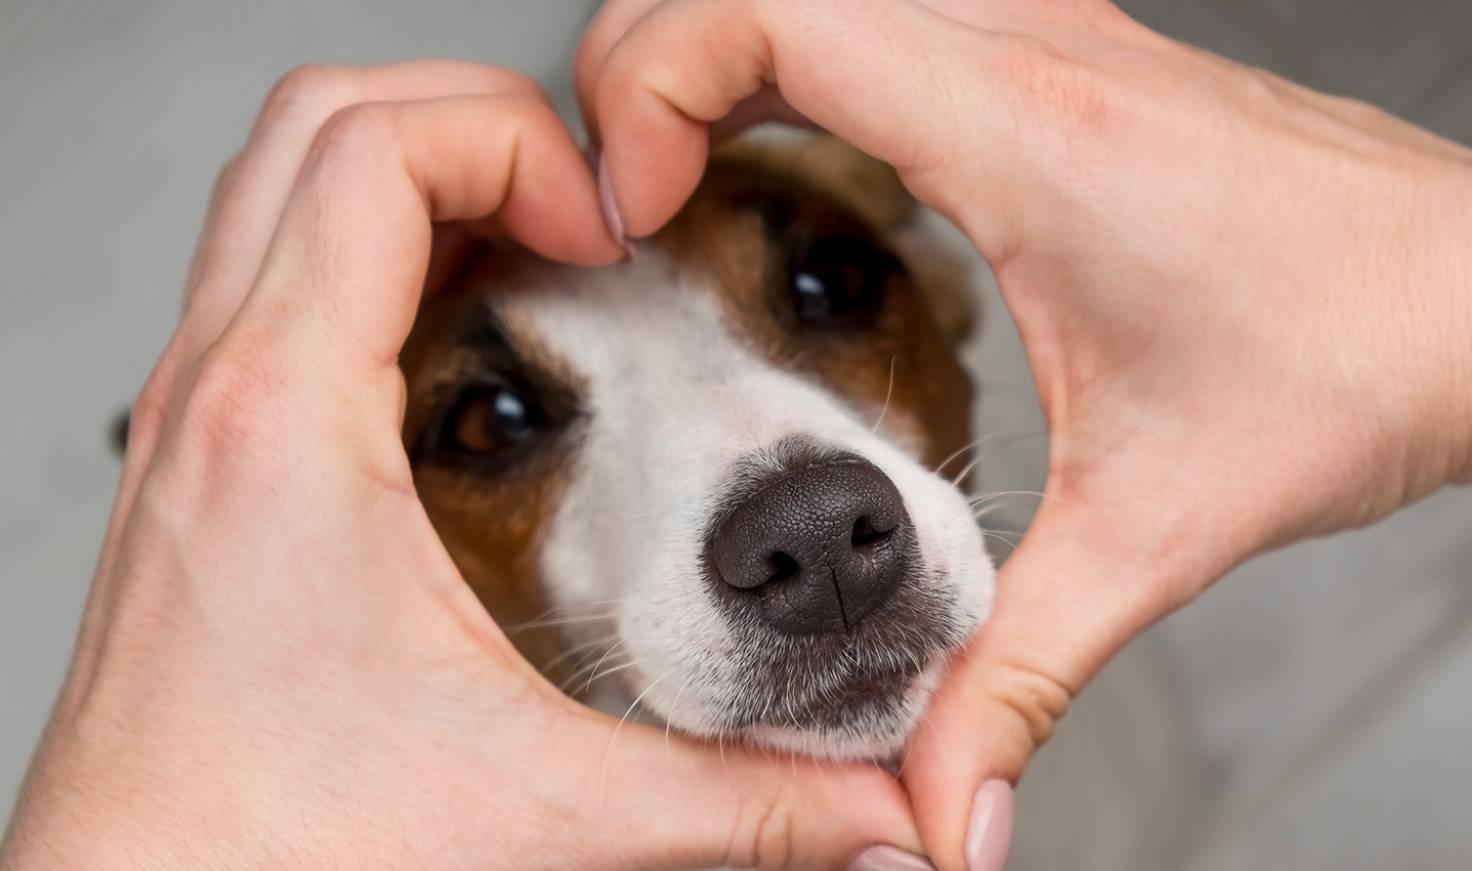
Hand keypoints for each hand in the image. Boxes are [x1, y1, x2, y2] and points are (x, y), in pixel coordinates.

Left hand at [0, 61, 922, 870]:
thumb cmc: (274, 852)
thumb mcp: (537, 810)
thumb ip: (734, 800)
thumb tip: (879, 814)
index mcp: (289, 425)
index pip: (374, 150)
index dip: (517, 145)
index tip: (606, 231)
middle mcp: (219, 394)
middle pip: (318, 120)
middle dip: (474, 122)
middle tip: (582, 214)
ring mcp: (197, 415)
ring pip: (283, 185)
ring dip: (420, 177)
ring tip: (539, 257)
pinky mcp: (203, 451)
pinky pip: (276, 270)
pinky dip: (374, 250)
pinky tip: (465, 343)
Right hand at [576, 2, 1471, 867]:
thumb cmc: (1367, 352)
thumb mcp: (1162, 525)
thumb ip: (1020, 671)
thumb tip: (940, 802)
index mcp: (1028, 130)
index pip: (766, 11)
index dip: (649, 88)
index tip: (628, 207)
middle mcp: (1030, 48)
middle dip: (645, 68)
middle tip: (620, 199)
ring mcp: (1046, 32)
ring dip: (713, 57)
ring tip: (672, 177)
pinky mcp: (1060, 55)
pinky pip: (876, 11)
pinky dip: (788, 59)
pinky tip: (781, 152)